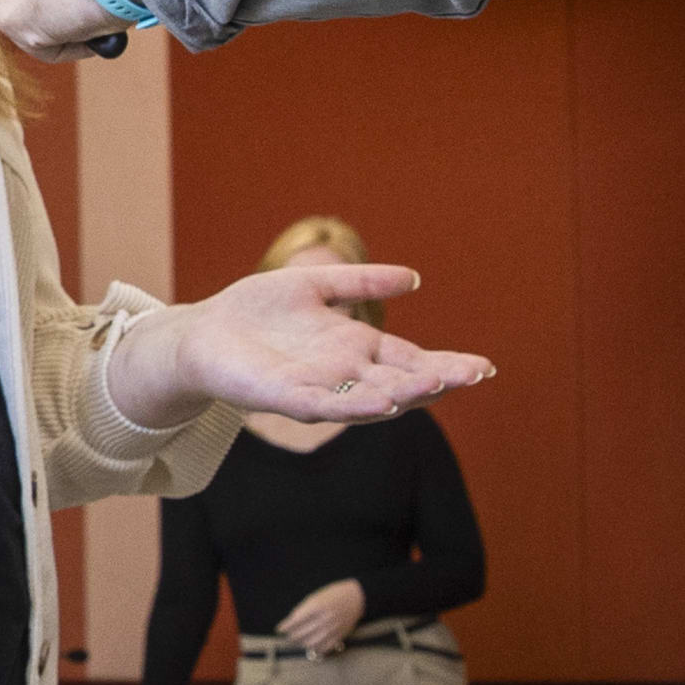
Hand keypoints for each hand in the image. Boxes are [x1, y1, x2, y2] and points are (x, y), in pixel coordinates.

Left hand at [107, 260, 493, 430]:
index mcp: (355, 348)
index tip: (484, 365)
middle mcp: (344, 373)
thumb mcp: (314, 286)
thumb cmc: (255, 311)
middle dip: (439, 379)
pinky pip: (326, 405)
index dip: (446, 363)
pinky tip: (381, 404)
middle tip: (477, 374)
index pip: (412, 359)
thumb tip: (413, 278)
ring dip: (404, 393)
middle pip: (401, 380)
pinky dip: (354, 406)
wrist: (201, 334)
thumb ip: (359, 283)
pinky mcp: (285, 398)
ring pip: (371, 397)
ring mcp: (318, 389)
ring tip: (438, 384)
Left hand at [273, 579, 364, 657]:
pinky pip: (324, 648)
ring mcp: (332, 629)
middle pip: (301, 633)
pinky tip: (311, 646)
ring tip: (298, 641)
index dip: (285, 626)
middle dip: (291, 635)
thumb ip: (304, 609)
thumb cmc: (334, 594)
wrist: (357, 597)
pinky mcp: (339, 636)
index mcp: (316, 606)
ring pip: (311, 643)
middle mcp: (323, 619)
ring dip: (301, 643)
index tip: (279, 629)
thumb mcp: (316, 596)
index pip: (295, 621)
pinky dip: (315, 649)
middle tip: (287, 635)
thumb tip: (291, 622)